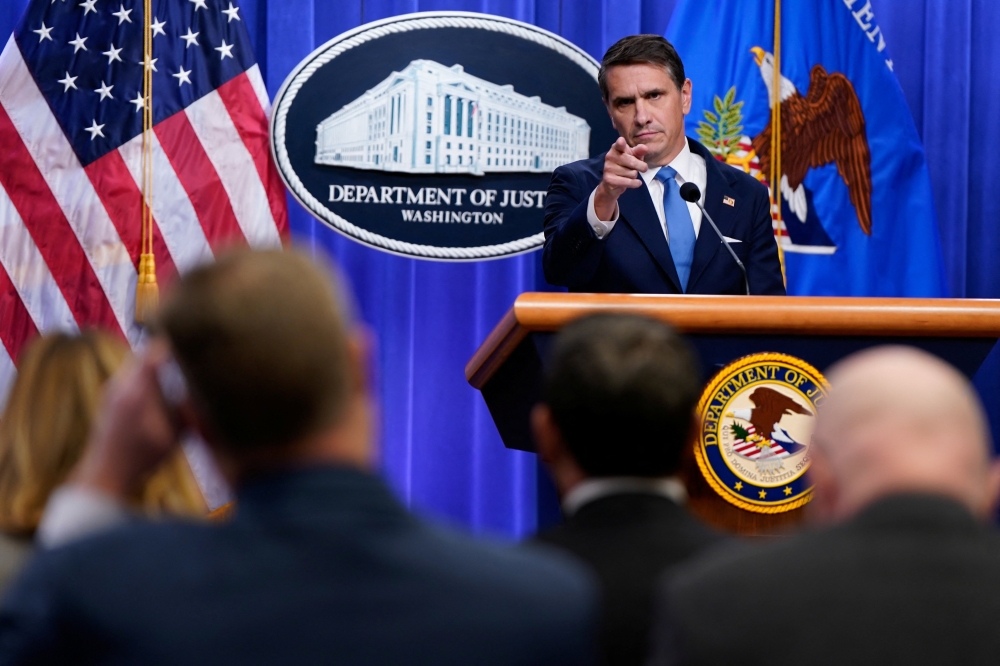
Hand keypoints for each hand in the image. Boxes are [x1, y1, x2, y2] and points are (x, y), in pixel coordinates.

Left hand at [72, 339, 182, 499]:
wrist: (105, 473)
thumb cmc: (143, 456)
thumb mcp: (174, 435)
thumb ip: (187, 410)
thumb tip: (202, 392)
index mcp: (139, 389)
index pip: (155, 352)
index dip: (173, 343)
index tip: (191, 341)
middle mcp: (122, 384)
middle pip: (144, 355)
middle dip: (164, 354)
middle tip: (186, 357)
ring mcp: (111, 390)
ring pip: (136, 366)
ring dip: (153, 367)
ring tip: (174, 373)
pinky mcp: (108, 399)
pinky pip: (129, 378)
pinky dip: (144, 378)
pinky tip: (157, 393)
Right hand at [594, 137, 648, 219]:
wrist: (612, 184)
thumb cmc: (625, 167)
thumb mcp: (633, 158)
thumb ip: (638, 152)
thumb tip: (645, 147)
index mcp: (615, 149)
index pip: (618, 145)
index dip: (620, 145)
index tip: (621, 142)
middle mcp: (610, 158)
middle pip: (630, 161)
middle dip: (640, 165)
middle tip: (644, 168)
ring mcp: (608, 169)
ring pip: (631, 172)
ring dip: (635, 175)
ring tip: (631, 176)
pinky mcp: (608, 180)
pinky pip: (627, 182)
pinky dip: (634, 183)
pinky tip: (636, 184)